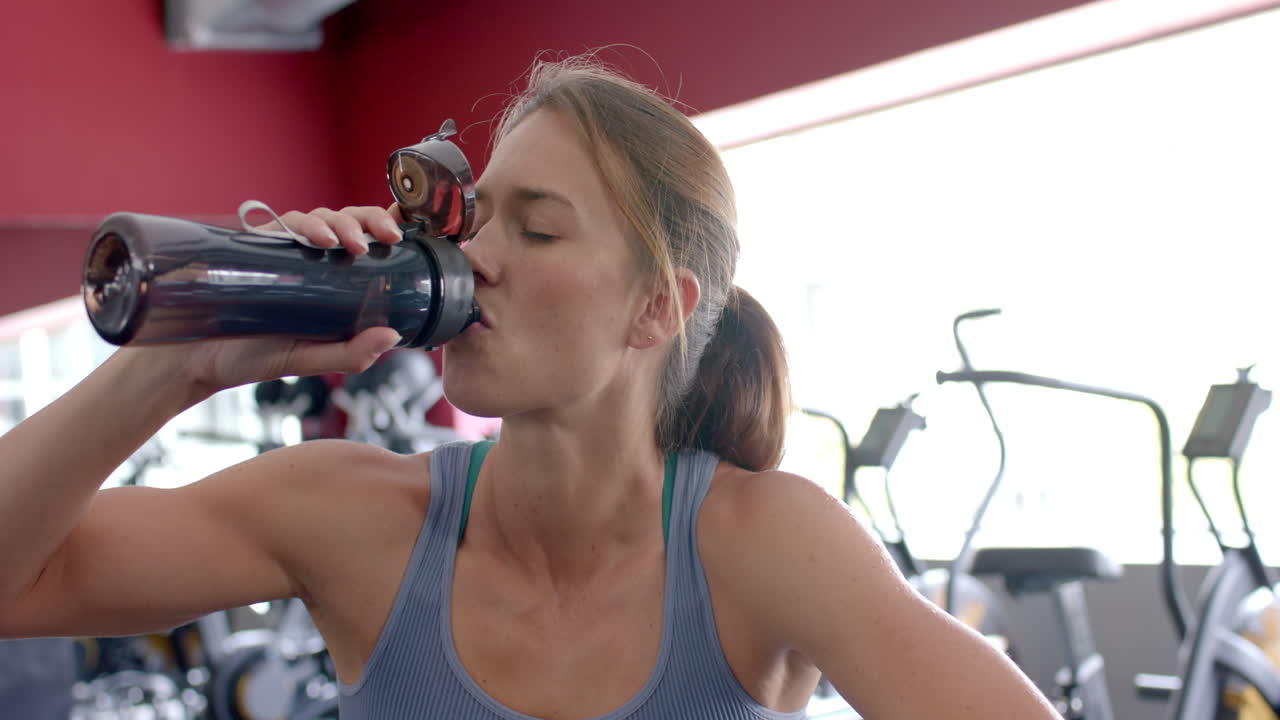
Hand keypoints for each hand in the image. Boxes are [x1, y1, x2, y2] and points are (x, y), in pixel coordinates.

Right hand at [137, 204, 410, 394]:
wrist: (194, 360)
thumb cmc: (252, 357)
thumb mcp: (308, 359)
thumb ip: (349, 354)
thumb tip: (392, 336)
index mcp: (331, 281)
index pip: (366, 243)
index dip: (387, 228)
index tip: (410, 231)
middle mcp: (309, 259)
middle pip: (348, 222)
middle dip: (371, 221)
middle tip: (388, 239)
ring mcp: (282, 250)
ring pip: (319, 216)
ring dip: (340, 223)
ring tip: (349, 245)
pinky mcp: (254, 245)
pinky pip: (283, 222)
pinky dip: (303, 224)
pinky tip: (315, 238)